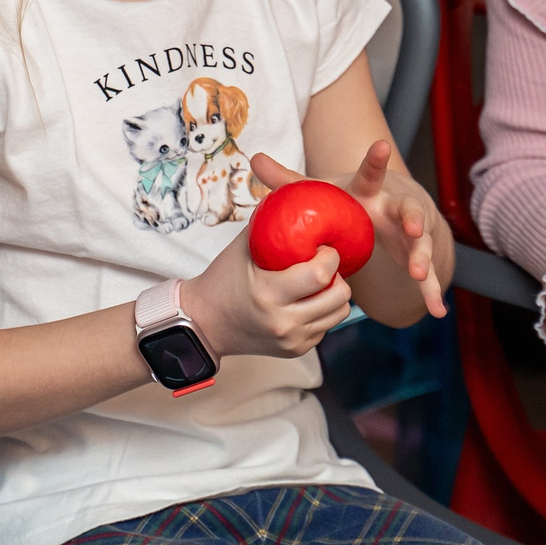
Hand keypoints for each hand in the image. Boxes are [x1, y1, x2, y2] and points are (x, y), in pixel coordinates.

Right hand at [184, 226, 354, 361]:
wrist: (205, 323)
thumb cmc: (224, 279)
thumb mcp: (242, 248)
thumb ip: (269, 223)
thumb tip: (292, 194)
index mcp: (268, 293)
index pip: (320, 275)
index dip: (330, 256)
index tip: (322, 247)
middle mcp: (283, 322)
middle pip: (339, 296)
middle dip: (338, 274)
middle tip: (322, 263)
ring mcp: (292, 340)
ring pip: (340, 312)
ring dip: (334, 293)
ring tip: (316, 282)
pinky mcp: (297, 350)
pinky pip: (328, 326)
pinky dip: (322, 310)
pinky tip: (305, 300)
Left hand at [254, 148, 448, 319]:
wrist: (386, 207)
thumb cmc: (348, 197)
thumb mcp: (322, 189)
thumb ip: (289, 179)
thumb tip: (255, 159)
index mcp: (370, 190)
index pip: (372, 173)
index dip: (376, 159)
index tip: (382, 145)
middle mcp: (396, 208)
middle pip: (408, 210)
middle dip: (413, 218)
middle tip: (412, 228)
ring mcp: (411, 232)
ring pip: (420, 243)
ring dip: (424, 258)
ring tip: (420, 275)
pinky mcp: (416, 254)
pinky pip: (428, 275)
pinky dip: (432, 292)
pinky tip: (437, 311)